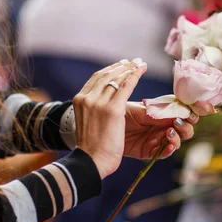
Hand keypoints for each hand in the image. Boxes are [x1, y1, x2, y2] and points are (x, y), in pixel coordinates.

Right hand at [73, 59, 146, 178]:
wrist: (90, 160)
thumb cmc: (91, 148)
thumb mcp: (87, 124)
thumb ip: (93, 112)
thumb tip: (101, 110)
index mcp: (79, 100)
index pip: (96, 79)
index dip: (110, 70)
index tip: (121, 65)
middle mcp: (87, 98)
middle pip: (106, 75)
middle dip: (121, 66)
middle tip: (133, 61)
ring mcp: (98, 102)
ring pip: (117, 78)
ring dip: (130, 68)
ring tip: (140, 64)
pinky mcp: (112, 109)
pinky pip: (126, 86)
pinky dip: (134, 75)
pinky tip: (141, 70)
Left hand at [124, 102, 197, 159]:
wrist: (101, 129)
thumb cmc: (118, 114)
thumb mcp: (138, 110)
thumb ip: (156, 113)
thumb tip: (175, 114)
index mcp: (161, 113)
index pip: (181, 112)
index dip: (189, 112)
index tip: (190, 112)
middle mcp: (162, 126)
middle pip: (184, 128)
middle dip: (186, 126)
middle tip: (179, 123)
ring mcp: (157, 140)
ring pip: (177, 141)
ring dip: (177, 137)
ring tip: (169, 132)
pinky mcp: (149, 152)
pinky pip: (164, 153)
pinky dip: (169, 150)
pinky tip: (169, 146)